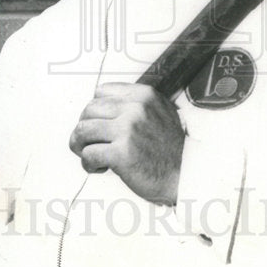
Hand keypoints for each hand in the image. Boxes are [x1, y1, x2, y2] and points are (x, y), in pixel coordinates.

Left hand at [69, 82, 183, 204]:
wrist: (185, 174)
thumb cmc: (169, 148)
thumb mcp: (159, 112)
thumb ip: (134, 104)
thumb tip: (100, 105)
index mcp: (143, 95)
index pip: (100, 92)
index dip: (96, 110)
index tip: (100, 125)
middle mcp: (135, 108)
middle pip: (88, 110)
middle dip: (85, 129)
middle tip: (92, 143)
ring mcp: (127, 130)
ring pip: (82, 131)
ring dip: (81, 146)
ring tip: (93, 156)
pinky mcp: (121, 153)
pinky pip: (88, 154)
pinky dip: (88, 164)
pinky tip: (100, 168)